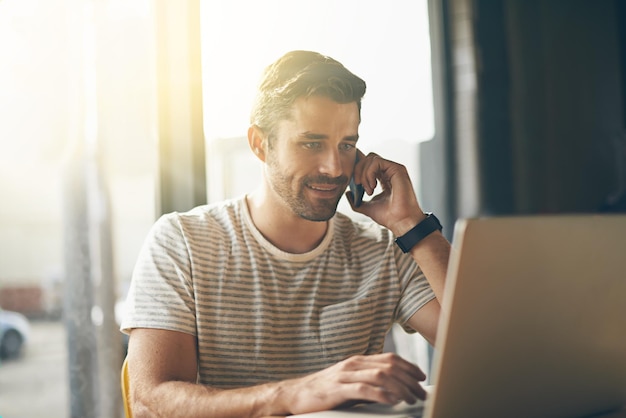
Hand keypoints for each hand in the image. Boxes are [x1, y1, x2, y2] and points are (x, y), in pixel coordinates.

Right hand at [283, 353, 426, 414]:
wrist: (295, 394)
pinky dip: (381, 394)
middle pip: (389, 366)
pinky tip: (392, 401)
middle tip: (421, 393)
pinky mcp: (337, 389)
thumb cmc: (324, 391)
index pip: (390, 358)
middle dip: (410, 380)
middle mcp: (353, 364)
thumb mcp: (350, 382)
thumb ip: (369, 382)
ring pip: (381, 376)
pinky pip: (364, 389)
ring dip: (400, 388)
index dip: (409, 366)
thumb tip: (394, 389)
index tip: (421, 377)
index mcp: (358, 361)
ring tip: (411, 399)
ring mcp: (345, 375)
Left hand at [347, 151, 425, 235]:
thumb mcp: (367, 208)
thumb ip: (356, 201)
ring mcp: (393, 170)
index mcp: (383, 178)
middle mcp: (389, 172)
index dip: (357, 171)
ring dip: (364, 174)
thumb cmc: (389, 216)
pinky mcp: (397, 169)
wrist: (401, 222)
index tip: (355, 185)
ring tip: (368, 189)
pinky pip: (376, 161)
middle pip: (367, 159)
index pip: (367, 165)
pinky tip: (372, 186)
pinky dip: (369, 172)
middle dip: (358, 170)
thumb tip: (348, 193)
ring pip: (371, 158)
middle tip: (358, 185)